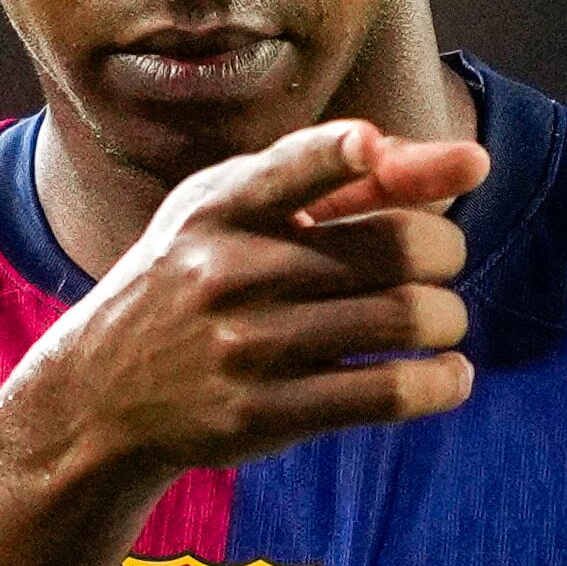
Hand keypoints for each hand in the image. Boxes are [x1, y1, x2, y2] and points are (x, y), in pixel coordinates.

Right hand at [0, 120, 483, 497]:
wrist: (98, 395)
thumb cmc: (196, 281)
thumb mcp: (232, 211)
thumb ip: (340, 177)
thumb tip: (468, 163)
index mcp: (219, 206)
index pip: (296, 166)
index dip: (351, 153)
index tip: (386, 151)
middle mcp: (229, 271)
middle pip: (394, 247)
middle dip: (445, 251)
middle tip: (442, 263)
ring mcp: (245, 346)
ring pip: (403, 318)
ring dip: (448, 319)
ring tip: (443, 323)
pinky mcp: (261, 414)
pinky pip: (387, 392)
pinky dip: (441, 383)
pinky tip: (449, 375)